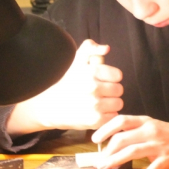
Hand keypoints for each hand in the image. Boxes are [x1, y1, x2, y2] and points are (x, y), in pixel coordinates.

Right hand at [7, 40, 122, 134]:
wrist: (49, 106)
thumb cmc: (68, 82)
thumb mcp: (77, 60)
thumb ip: (91, 48)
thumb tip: (106, 48)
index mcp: (91, 71)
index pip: (118, 75)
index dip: (110, 78)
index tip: (101, 81)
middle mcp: (93, 87)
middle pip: (119, 89)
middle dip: (111, 91)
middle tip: (99, 93)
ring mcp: (94, 105)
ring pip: (118, 103)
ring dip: (110, 104)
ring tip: (98, 103)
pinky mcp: (95, 120)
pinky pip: (113, 116)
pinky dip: (107, 116)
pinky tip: (96, 113)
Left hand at [90, 115, 168, 168]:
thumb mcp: (155, 127)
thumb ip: (137, 132)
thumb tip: (115, 142)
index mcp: (147, 122)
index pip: (121, 121)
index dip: (105, 129)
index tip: (95, 139)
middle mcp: (152, 130)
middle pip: (122, 138)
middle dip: (107, 151)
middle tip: (99, 162)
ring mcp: (160, 144)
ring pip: (132, 151)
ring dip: (116, 161)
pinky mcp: (168, 158)